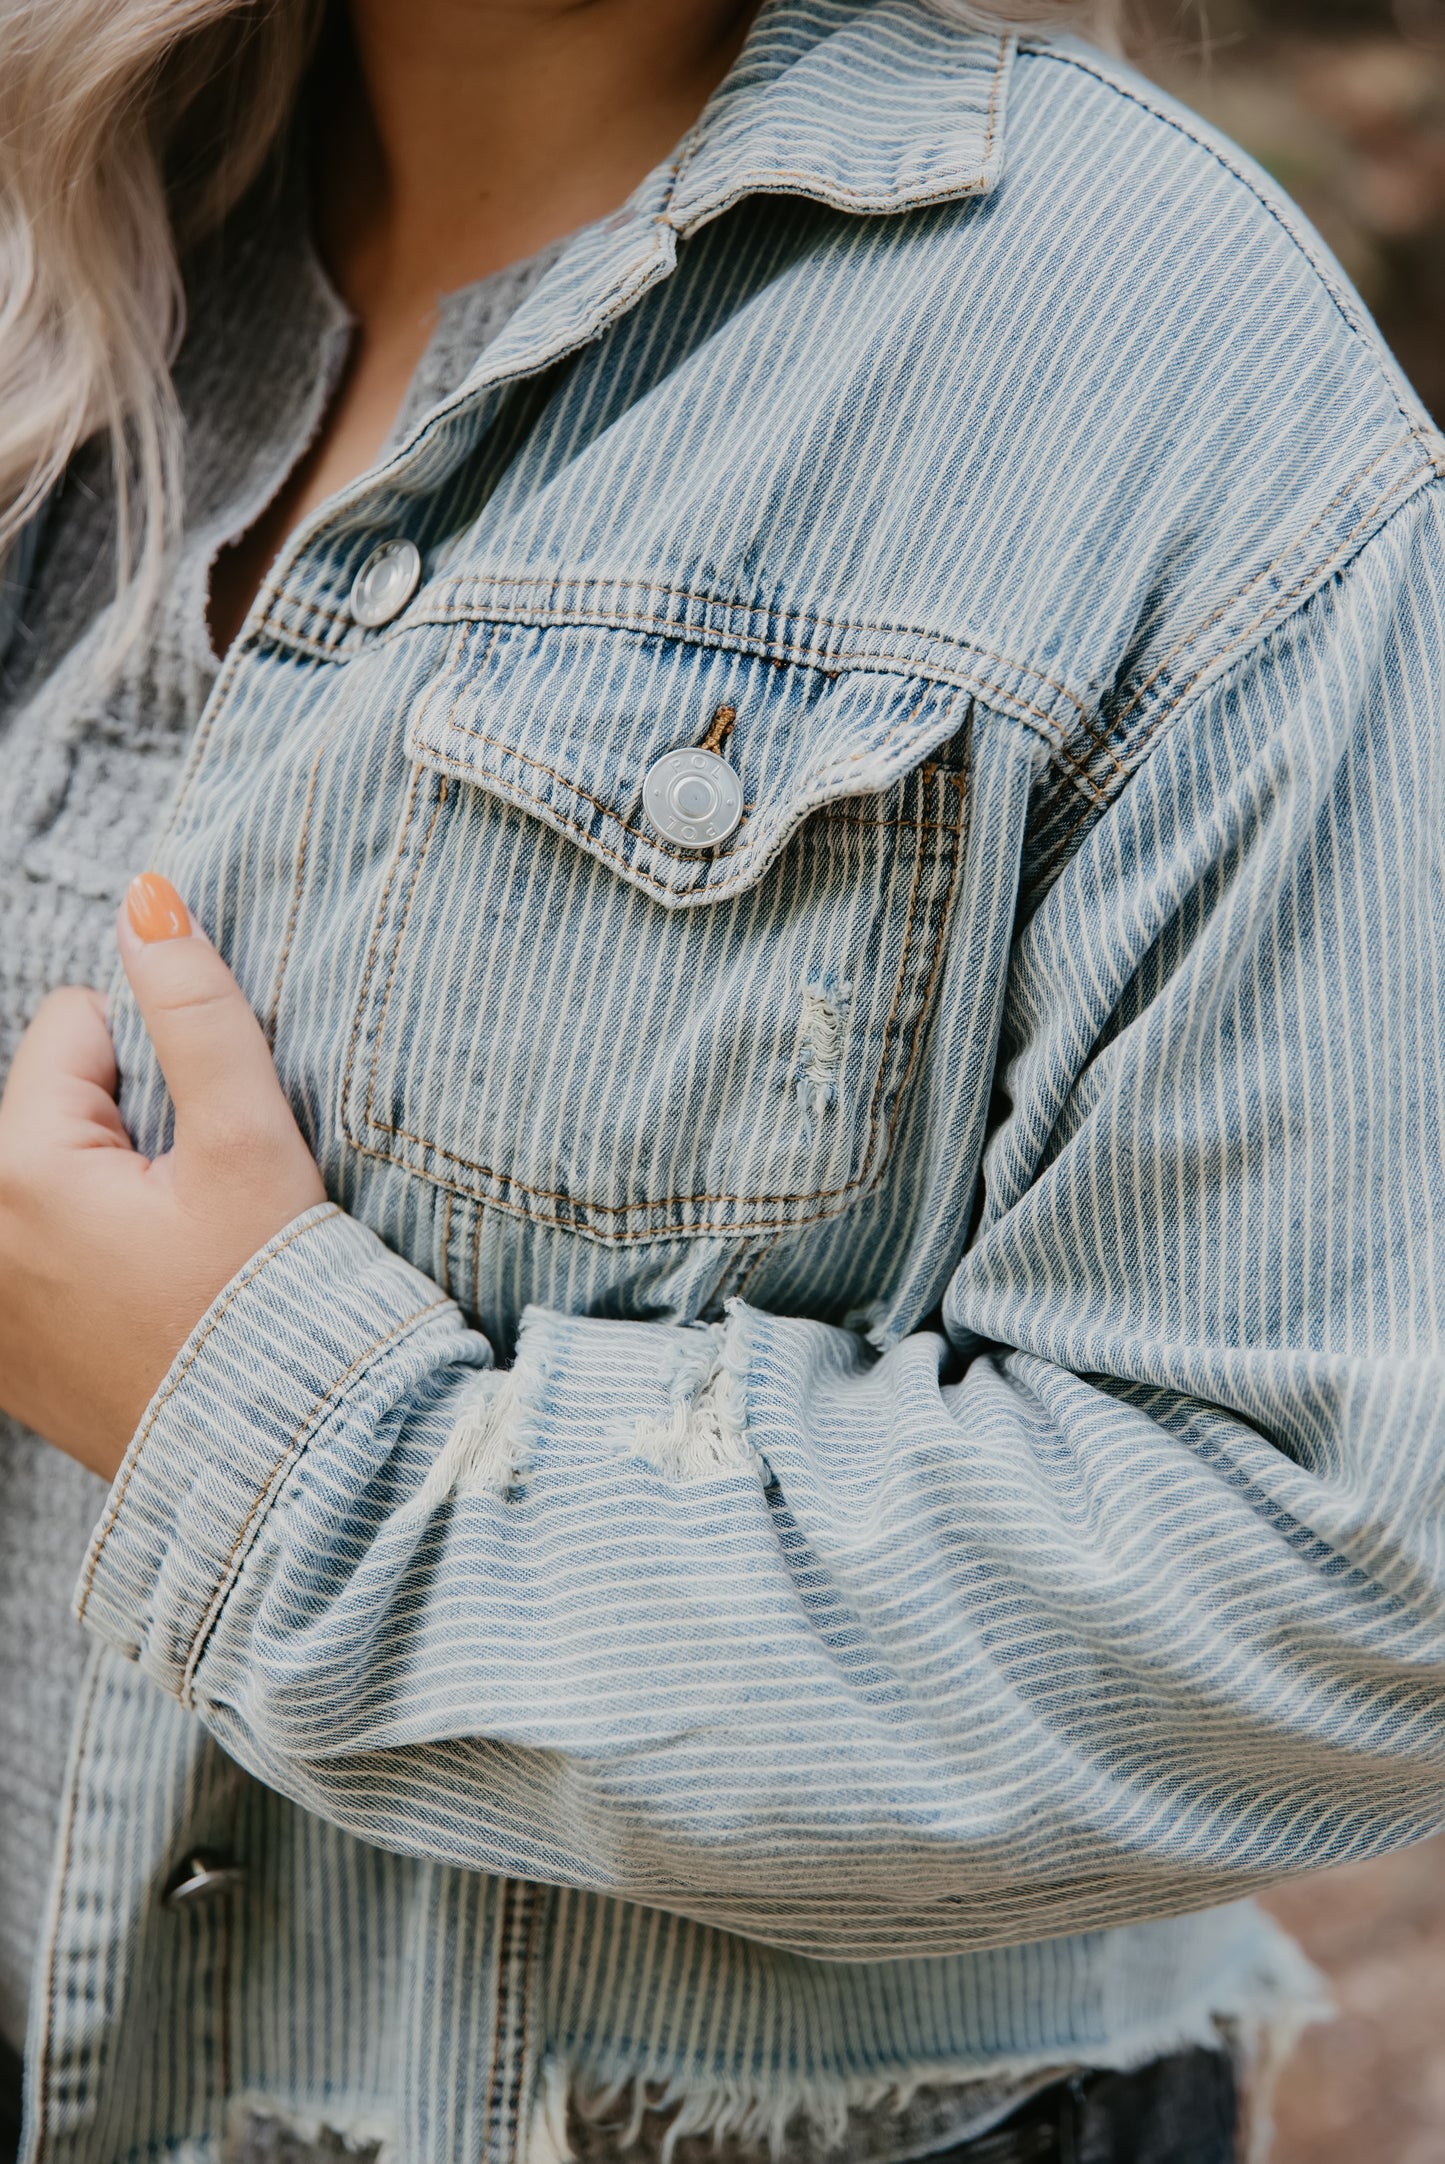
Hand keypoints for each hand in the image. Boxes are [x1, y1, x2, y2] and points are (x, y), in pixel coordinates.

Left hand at [0, 875, 325, 1479]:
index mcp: (20, 1168)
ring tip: (168, 1261)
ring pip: (44, 1175)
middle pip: (48, 1104)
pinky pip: (35, 1250)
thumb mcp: (249, 1143)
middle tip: (188, 1215)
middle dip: (117, 1134)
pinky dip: (80, 1257)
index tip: (198, 1157)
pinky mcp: (5, 1354)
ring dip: (97, 1194)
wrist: (284, 1467)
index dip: (159, 1074)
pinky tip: (139, 1302)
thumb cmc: (273, 1305)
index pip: (74, 1028)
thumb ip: (196, 1009)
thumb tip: (146, 895)